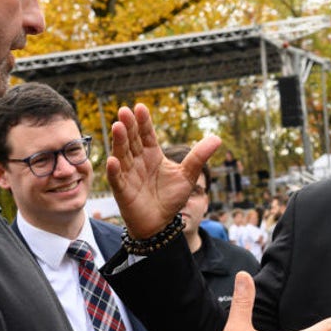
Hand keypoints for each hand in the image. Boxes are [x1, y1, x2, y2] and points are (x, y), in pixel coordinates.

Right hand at [106, 104, 220, 237]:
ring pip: (122, 155)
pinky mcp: (123, 191)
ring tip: (118, 127)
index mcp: (153, 154)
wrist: (161, 223)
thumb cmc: (171, 198)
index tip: (140, 107)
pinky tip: (113, 160)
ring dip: (119, 142)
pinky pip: (117, 179)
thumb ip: (199, 156)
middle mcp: (138, 161)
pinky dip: (114, 170)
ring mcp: (129, 174)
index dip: (143, 122)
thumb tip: (217, 137)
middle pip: (132, 140)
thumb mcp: (188, 175)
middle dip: (129, 126)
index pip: (147, 134)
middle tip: (125, 111)